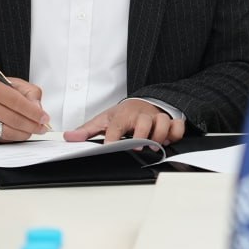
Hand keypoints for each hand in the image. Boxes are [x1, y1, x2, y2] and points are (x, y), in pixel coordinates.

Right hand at [0, 77, 48, 141]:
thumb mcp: (9, 83)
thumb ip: (27, 92)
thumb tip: (38, 109)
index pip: (17, 102)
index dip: (33, 112)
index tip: (44, 117)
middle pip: (14, 119)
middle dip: (33, 125)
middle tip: (43, 126)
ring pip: (8, 131)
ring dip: (25, 133)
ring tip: (34, 130)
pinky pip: (2, 138)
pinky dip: (15, 137)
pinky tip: (21, 133)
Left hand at [66, 98, 185, 145]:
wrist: (144, 101)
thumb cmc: (124, 114)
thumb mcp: (104, 119)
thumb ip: (87, 130)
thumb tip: (70, 136)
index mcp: (124, 114)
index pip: (117, 124)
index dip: (114, 136)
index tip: (111, 145)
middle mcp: (142, 114)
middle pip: (144, 122)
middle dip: (142, 135)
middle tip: (138, 147)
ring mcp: (158, 117)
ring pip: (163, 123)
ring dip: (159, 136)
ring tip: (154, 145)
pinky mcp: (171, 120)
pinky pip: (178, 127)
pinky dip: (175, 134)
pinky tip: (168, 140)